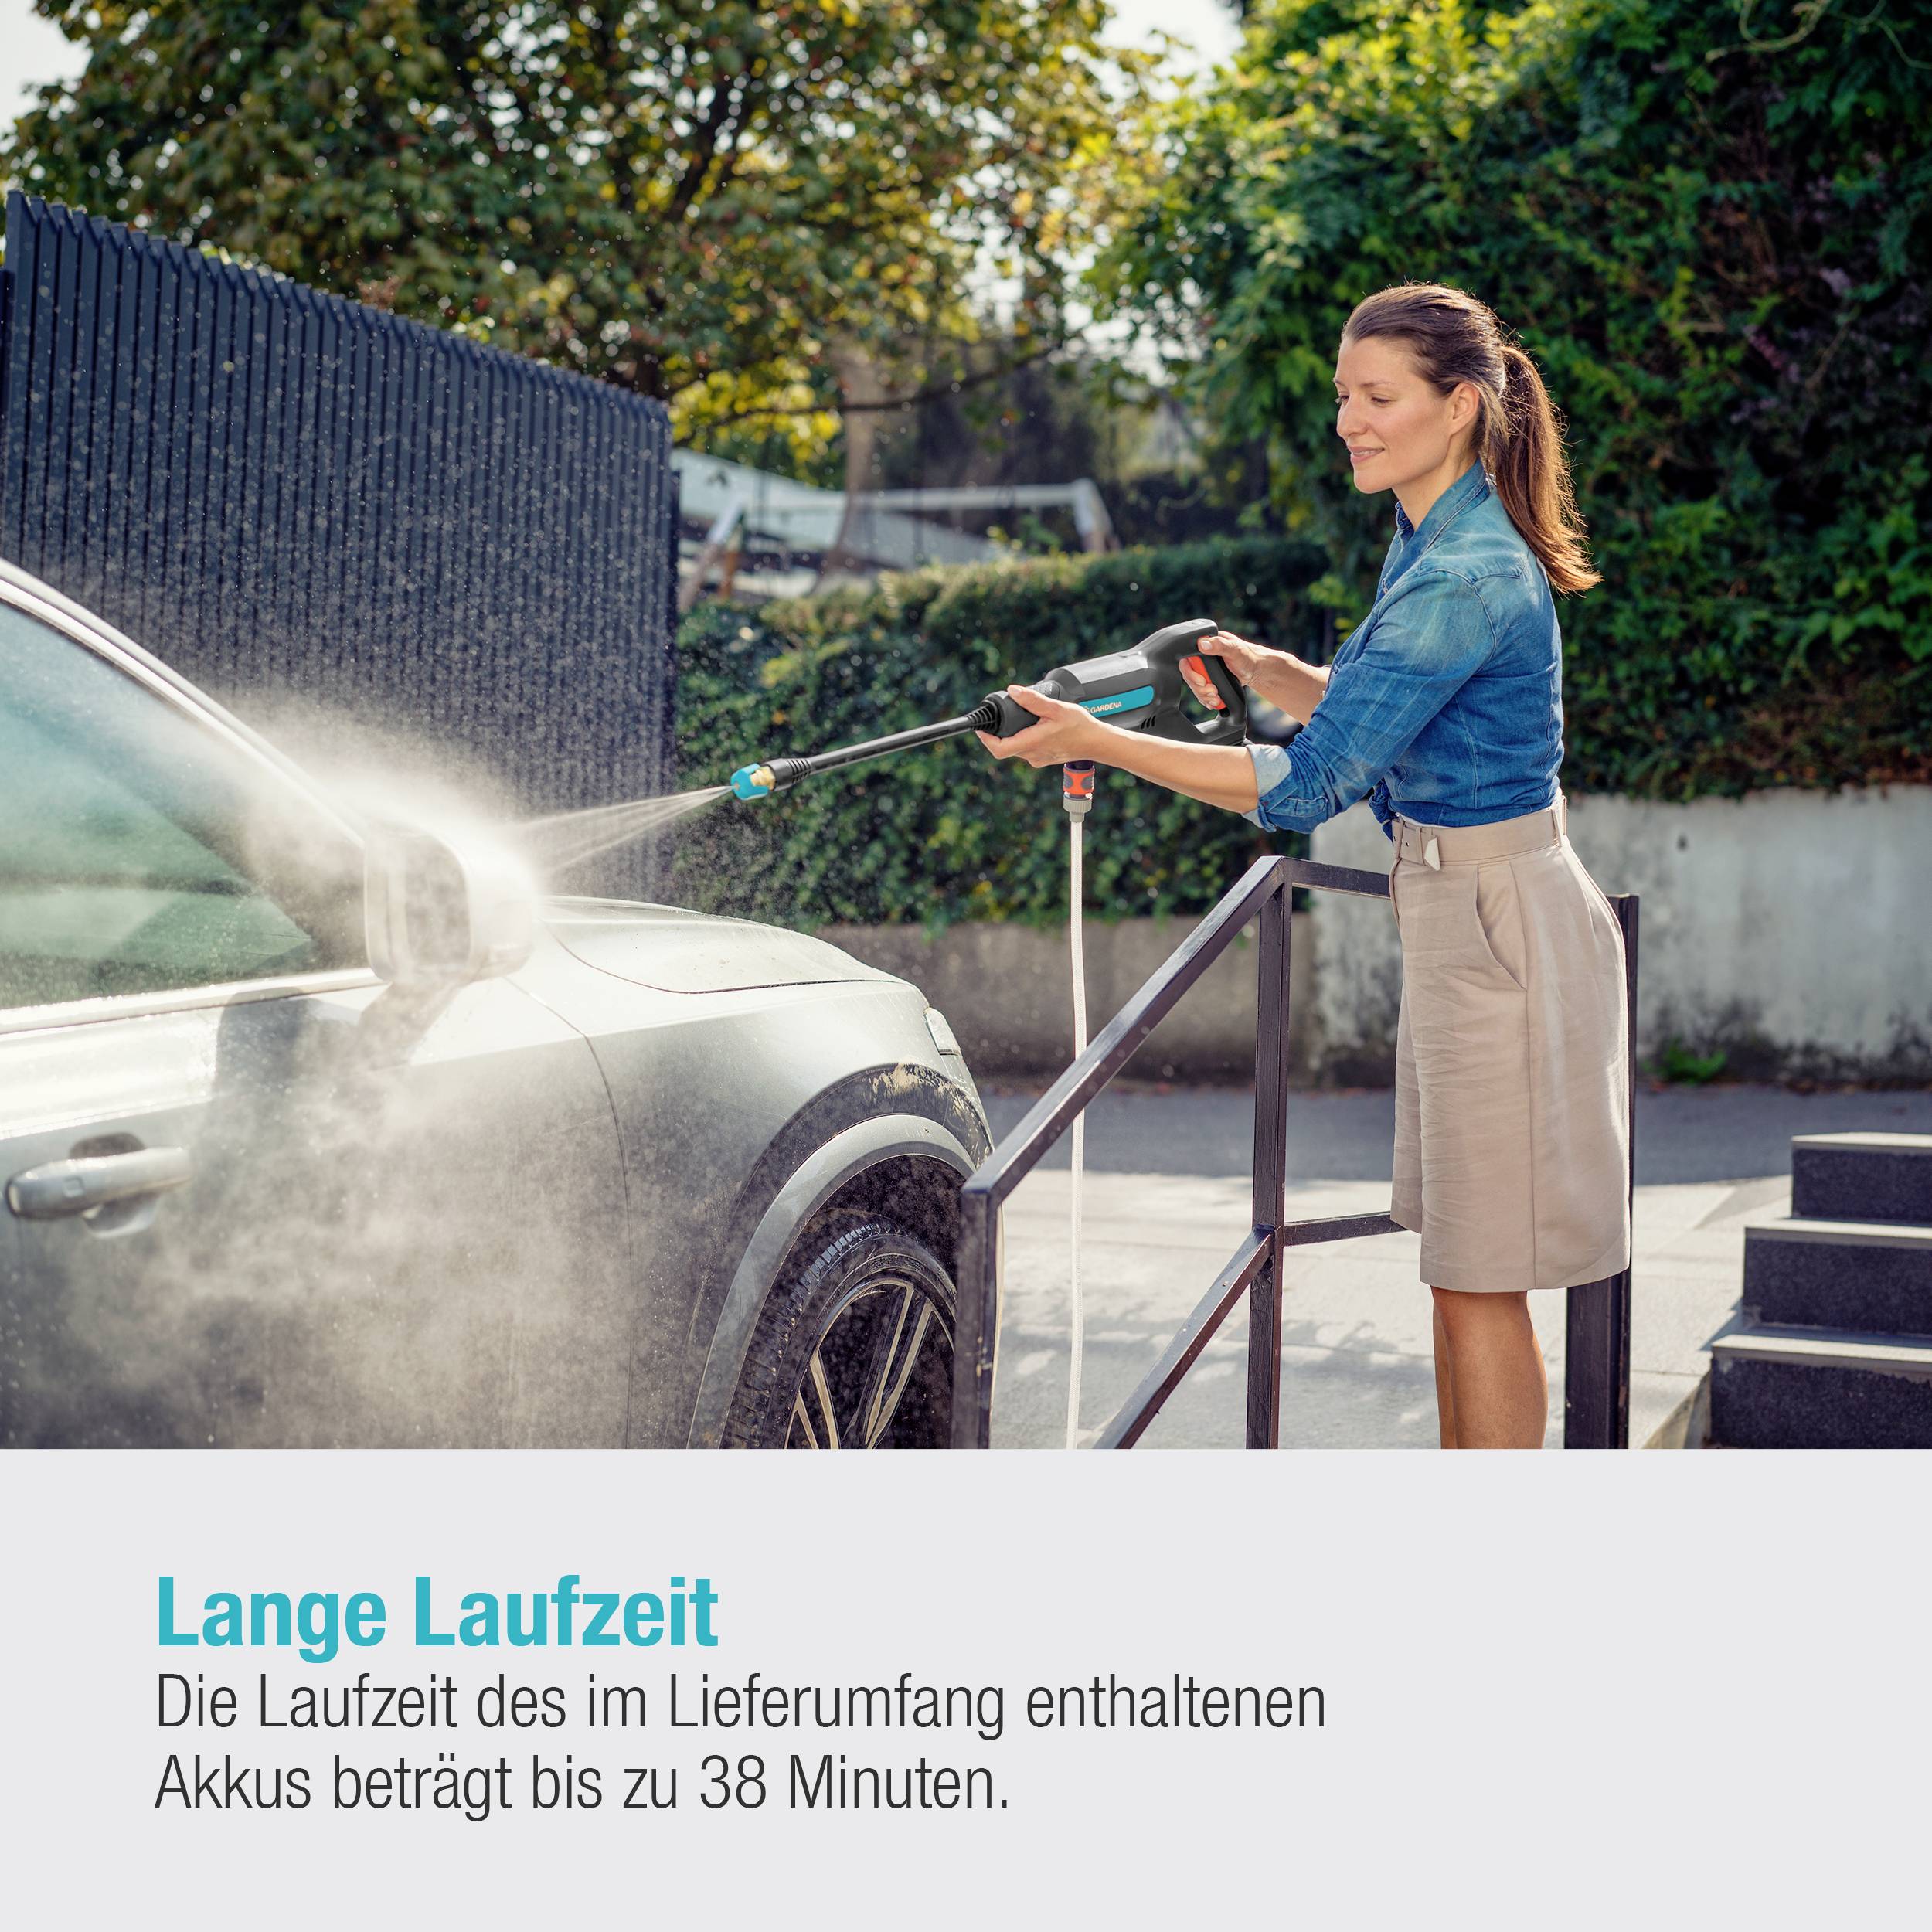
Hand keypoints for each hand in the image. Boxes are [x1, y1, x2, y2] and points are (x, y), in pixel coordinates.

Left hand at [973, 684, 1102, 767]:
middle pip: (1005, 746)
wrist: (1097, 742)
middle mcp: (1032, 754)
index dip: (985, 739)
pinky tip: (1032, 726)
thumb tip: (1013, 691)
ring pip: (1016, 747)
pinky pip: (1026, 749)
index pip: (998, 749)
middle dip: (999, 733)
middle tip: (999, 717)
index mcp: (1032, 743)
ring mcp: (1038, 758)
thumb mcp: (1056, 708)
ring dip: (1012, 734)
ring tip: (1017, 718)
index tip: (980, 729)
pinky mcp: (1043, 758)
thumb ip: (1033, 700)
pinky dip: (1024, 738)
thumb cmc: (1080, 726)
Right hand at [1185, 629, 1295, 711]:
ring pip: (1194, 686)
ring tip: (1216, 696)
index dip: (1191, 673)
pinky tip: (1215, 700)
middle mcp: (1203, 657)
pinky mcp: (1209, 680)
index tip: (1202, 681)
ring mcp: (1205, 669)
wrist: (1256, 670)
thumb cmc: (1248, 657)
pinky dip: (1206, 699)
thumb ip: (1218, 645)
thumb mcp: (1234, 649)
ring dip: (1204, 695)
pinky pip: (1201, 692)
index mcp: (1206, 645)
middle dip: (1199, 687)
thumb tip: (1203, 643)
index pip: (1187, 659)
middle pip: (1189, 675)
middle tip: (1212, 690)